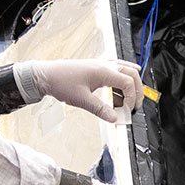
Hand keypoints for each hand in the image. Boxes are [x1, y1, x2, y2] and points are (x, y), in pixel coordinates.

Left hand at [21, 59, 143, 121]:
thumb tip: (114, 118)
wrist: (47, 75)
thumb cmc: (61, 82)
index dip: (132, 97)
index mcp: (104, 71)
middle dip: (137, 90)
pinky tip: (120, 89)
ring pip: (125, 70)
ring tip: (127, 101)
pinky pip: (116, 70)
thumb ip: (100, 109)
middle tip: (136, 105)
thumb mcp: (82, 100)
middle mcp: (105, 65)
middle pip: (131, 74)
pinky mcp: (96, 67)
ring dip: (129, 85)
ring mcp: (101, 65)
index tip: (128, 110)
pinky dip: (121, 80)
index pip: (129, 82)